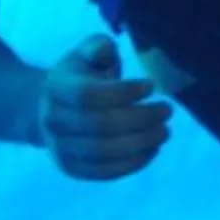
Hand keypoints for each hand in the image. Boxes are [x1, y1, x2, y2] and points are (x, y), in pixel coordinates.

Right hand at [37, 33, 170, 180]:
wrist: (54, 109)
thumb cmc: (82, 75)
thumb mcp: (86, 53)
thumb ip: (98, 47)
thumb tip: (105, 51)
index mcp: (55, 88)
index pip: (88, 95)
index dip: (123, 92)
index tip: (151, 86)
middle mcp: (52, 121)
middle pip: (100, 125)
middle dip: (141, 119)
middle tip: (167, 110)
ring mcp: (59, 148)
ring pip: (103, 152)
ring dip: (141, 143)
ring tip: (165, 131)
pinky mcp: (71, 169)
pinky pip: (104, 172)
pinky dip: (133, 163)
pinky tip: (153, 149)